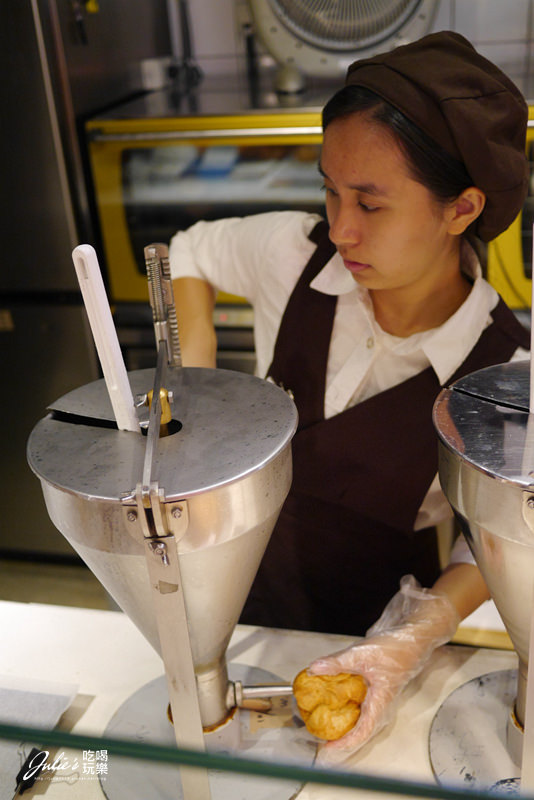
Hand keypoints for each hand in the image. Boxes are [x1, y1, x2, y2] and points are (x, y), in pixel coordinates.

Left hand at [308, 575, 459, 765]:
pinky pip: (358, 698)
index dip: (344, 743)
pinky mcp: (374, 682)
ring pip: (359, 714)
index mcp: (381, 702)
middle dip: (340, 735)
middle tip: (320, 737)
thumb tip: (313, 669)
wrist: (412, 633)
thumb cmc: (398, 647)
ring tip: (321, 719)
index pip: (362, 732)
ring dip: (342, 718)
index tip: (327, 747)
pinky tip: (329, 694)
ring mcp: (378, 693)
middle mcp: (380, 702)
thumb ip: (337, 663)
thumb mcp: (361, 654)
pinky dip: (344, 700)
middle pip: (360, 728)